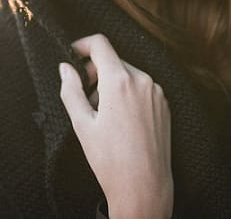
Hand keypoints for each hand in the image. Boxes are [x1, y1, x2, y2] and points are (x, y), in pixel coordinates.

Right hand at [59, 34, 172, 218]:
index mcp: (120, 81)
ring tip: (102, 115)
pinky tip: (120, 120)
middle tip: (84, 96)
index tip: (73, 54)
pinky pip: (142, 88)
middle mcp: (142, 81)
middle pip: (114, 60)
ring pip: (128, 74)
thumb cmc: (111, 159)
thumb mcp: (82, 124)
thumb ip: (71, 90)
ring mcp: (157, 92)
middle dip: (95, 72)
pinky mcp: (165, 104)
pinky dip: (128, 94)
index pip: (101, 44)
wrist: (144, 186)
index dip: (83, 45)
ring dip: (111, 84)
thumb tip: (65, 68)